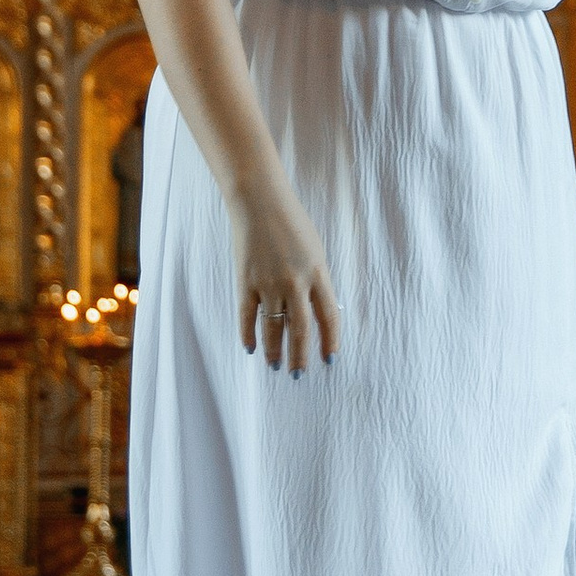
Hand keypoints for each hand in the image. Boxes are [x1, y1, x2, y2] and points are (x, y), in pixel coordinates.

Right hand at [232, 188, 339, 373]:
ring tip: (276, 366)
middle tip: (299, 374)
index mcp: (317, 274)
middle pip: (301, 330)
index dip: (330, 341)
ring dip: (274, 351)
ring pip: (273, 328)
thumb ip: (317, 280)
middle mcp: (294, 283)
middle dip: (300, 356)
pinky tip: (250, 348)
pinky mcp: (245, 281)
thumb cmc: (292, 222)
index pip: (329, 317)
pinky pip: (247, 316)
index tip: (329, 359)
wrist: (259, 201)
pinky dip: (248, 335)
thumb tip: (319, 311)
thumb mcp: (315, 250)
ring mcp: (268, 284)